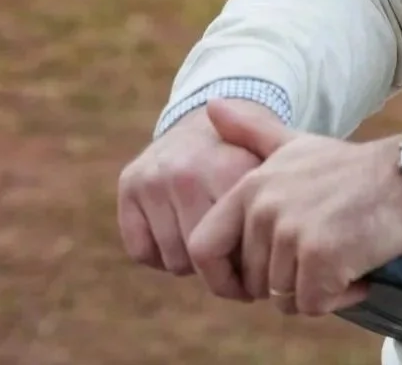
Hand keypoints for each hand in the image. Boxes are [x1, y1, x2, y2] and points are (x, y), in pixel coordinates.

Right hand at [117, 99, 282, 299]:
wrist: (206, 119)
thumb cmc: (244, 160)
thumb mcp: (269, 173)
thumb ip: (272, 213)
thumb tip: (254, 283)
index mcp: (232, 170)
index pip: (236, 248)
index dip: (247, 265)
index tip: (254, 268)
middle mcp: (190, 173)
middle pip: (203, 258)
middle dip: (219, 264)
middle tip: (229, 254)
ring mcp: (156, 178)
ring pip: (174, 261)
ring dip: (190, 260)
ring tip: (205, 237)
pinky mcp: (129, 183)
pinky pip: (141, 252)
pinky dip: (158, 253)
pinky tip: (175, 230)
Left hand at [188, 99, 401, 316]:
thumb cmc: (351, 169)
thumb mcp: (296, 145)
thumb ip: (251, 131)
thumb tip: (212, 105)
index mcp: (252, 185)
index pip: (203, 248)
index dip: (224, 275)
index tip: (254, 278)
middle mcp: (266, 207)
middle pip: (253, 281)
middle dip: (287, 280)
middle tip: (322, 251)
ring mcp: (292, 232)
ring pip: (283, 297)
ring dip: (315, 289)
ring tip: (342, 253)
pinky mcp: (321, 257)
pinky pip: (313, 305)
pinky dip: (338, 297)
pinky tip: (357, 269)